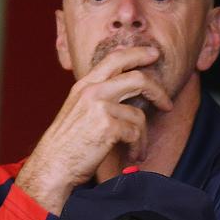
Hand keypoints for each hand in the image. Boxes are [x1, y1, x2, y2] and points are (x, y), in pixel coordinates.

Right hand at [15, 46, 172, 214]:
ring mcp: (100, 107)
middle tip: (167, 104)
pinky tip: (133, 155)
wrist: (52, 165)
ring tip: (138, 149)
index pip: (115, 59)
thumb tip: (126, 92)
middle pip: (137, 79)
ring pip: (138, 114)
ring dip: (143, 136)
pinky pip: (135, 133)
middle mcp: (92, 91)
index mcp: (85, 85)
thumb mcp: (78, 110)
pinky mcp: (108, 126)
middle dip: (158, 91)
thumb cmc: (66, 143)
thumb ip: (97, 96)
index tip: (153, 54)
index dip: (137, 54)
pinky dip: (138, 146)